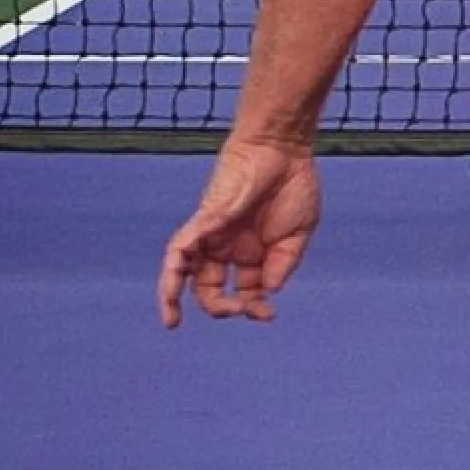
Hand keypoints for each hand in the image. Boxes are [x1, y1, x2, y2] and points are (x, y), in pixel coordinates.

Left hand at [158, 136, 322, 326]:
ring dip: (173, 296)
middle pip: (209, 288)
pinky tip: (172, 285)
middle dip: (223, 307)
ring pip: (183, 270)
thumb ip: (284, 264)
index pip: (244, 291)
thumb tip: (268, 291)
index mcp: (251, 255)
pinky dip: (175, 265)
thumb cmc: (292, 186)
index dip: (253, 307)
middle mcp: (227, 248)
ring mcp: (213, 235)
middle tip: (242, 311)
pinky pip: (181, 246)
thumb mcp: (298, 235)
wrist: (282, 151)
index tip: (267, 314)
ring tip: (171, 319)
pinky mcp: (205, 220)